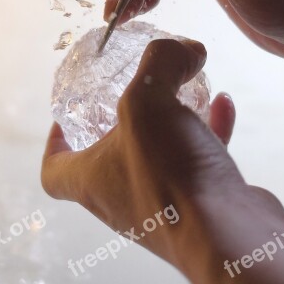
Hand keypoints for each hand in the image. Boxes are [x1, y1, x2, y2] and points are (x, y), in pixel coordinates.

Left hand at [42, 38, 283, 283]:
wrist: (229, 236)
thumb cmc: (169, 174)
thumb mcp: (148, 101)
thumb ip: (160, 62)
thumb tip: (184, 47)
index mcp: (93, 179)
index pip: (54, 170)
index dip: (54, 142)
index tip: (67, 115)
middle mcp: (123, 197)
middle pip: (111, 155)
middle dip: (126, 120)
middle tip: (137, 90)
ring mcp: (164, 203)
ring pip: (160, 154)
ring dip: (172, 119)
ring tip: (186, 87)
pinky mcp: (201, 202)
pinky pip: (200, 158)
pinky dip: (209, 129)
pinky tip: (222, 103)